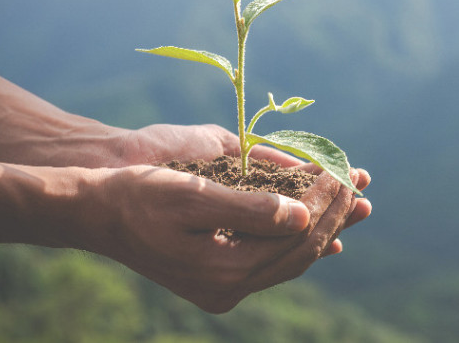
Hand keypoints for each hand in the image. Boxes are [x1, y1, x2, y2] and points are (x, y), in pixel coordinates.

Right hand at [83, 164, 370, 312]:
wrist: (97, 214)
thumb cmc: (140, 196)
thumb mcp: (193, 195)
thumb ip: (250, 209)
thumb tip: (302, 215)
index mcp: (224, 270)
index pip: (296, 236)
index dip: (325, 202)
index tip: (344, 171)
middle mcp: (229, 287)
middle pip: (301, 251)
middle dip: (335, 214)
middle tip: (361, 183)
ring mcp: (225, 288)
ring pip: (292, 259)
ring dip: (325, 228)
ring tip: (356, 204)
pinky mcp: (220, 279)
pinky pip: (274, 264)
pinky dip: (301, 245)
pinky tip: (325, 236)